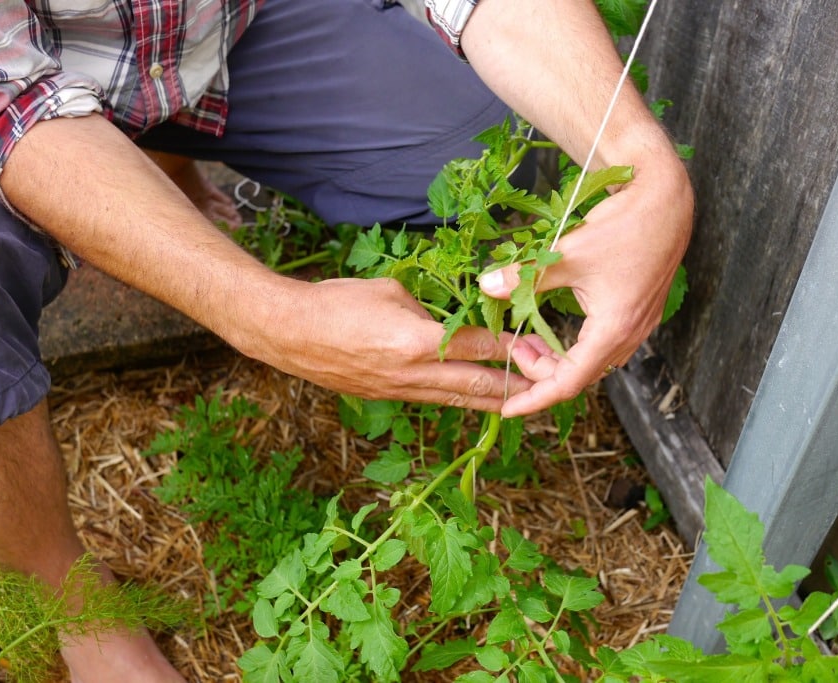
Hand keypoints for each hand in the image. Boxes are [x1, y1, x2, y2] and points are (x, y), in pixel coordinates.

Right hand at [239, 277, 533, 412]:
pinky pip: (435, 402)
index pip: (478, 347)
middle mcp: (413, 374)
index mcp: (417, 342)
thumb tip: (450, 318)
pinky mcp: (388, 399)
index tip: (537, 348)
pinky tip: (478, 401)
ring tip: (524, 402)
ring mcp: (400, 392)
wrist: (289, 333)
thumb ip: (428, 309)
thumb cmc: (337, 302)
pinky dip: (462, 402)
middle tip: (548, 386)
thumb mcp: (391, 291)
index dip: (512, 349)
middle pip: (477, 386)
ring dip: (493, 402)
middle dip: (515, 387)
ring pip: (458, 402)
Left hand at [480, 161, 692, 416]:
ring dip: (557, 358)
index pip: (568, 382)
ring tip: (526, 339)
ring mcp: (636, 326)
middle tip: (512, 349)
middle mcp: (629, 336)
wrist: (665, 202)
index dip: (536, 398)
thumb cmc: (622, 227)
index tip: (509, 408)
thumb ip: (526, 277)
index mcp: (613, 330)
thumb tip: (487, 287)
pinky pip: (601, 345)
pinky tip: (552, 328)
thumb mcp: (567, 254)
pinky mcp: (637, 313)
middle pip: (579, 376)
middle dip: (541, 371)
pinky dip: (574, 346)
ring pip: (590, 361)